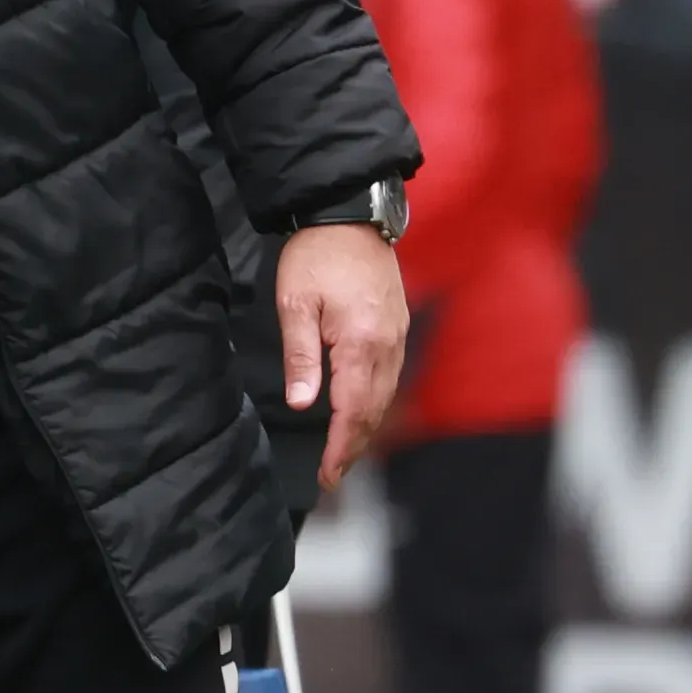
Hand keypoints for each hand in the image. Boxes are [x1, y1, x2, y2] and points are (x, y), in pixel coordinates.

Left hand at [275, 223, 405, 488]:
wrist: (350, 215)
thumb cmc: (315, 256)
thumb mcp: (295, 304)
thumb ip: (300, 356)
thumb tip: (303, 404)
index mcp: (360, 342)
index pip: (352, 410)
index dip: (340, 447)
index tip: (327, 476)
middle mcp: (387, 346)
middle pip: (373, 411)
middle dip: (353, 447)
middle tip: (332, 477)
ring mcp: (396, 337)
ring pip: (385, 397)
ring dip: (365, 429)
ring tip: (343, 454)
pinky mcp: (396, 328)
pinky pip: (389, 378)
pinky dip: (374, 404)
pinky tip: (359, 414)